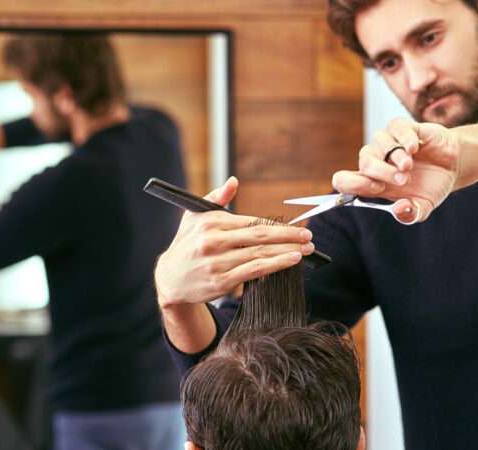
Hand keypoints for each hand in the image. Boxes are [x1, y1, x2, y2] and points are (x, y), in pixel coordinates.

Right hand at [154, 177, 314, 308]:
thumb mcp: (194, 216)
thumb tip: (234, 181)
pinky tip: (290, 261)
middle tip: (308, 236)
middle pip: (259, 237)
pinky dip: (274, 266)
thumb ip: (217, 197)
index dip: (277, 225)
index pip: (251, 221)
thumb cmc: (186, 244)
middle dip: (288, 236)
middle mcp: (214, 241)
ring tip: (305, 250)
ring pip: (259, 254)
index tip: (296, 227)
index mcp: (211, 222)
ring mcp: (218, 263)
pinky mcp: (221, 282)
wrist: (169, 278)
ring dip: (286, 252)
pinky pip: (253, 271)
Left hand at [332, 118, 459, 222]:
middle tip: (403, 180)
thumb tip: (399, 209)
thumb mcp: (423, 207)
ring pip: (379, 142)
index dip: (350, 184)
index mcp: (373, 182)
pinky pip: (395, 127)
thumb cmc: (431, 186)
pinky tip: (414, 148)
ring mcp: (389, 143)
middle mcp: (376, 160)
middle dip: (382, 172)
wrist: (452, 166)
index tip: (376, 189)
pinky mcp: (403, 128)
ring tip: (409, 167)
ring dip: (395, 157)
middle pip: (364, 162)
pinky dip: (404, 138)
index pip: (343, 180)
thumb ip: (410, 214)